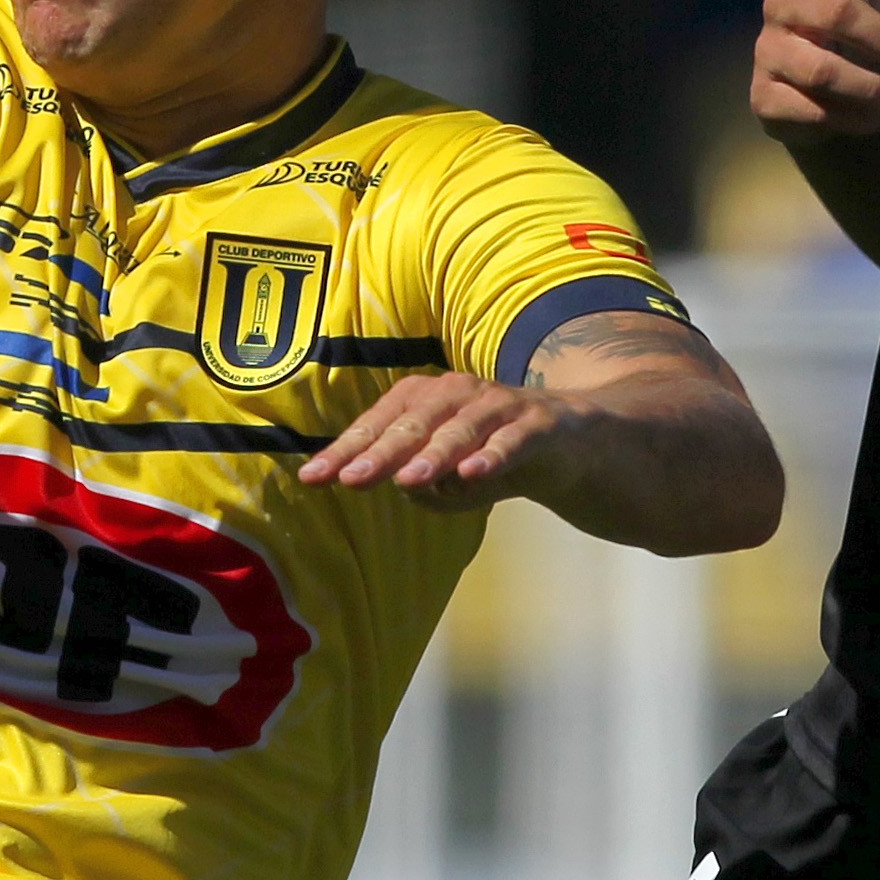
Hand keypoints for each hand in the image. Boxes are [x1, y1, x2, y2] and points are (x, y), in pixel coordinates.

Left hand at [298, 372, 566, 511]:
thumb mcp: (446, 479)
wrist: (566, 444)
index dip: (344, 451)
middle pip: (411, 424)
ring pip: (460, 429)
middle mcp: (456, 393)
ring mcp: (498, 404)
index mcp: (422, 399)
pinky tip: (474, 473)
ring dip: (433, 454)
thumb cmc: (487, 456)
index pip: (377, 426)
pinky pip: (513, 439)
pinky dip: (493, 455)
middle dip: (379, 452)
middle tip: (350, 480)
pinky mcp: (538, 423)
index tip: (313, 478)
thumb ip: (421, 486)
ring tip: (408, 479)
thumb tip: (405, 487)